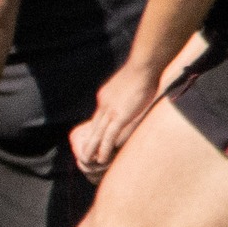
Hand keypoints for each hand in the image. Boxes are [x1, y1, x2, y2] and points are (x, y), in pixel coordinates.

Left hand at [70, 62, 161, 182]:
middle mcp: (104, 104)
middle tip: (84, 153)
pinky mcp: (120, 116)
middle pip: (94, 126)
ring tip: (88, 160)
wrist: (143, 66)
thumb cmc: (143, 71)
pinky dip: (104, 148)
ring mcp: (110, 111)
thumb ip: (128, 93)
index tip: (93, 138)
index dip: (96, 128)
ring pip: (98, 134)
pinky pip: (109, 136)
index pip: (99, 116)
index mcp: (105, 96)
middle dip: (89, 140)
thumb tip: (134, 98)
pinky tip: (101, 158)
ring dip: (92, 148)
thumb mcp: (130, 83)